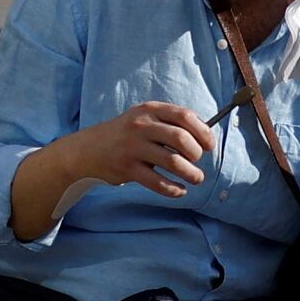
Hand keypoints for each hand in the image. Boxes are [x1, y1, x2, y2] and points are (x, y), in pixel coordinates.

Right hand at [58, 99, 217, 203]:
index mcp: (150, 109)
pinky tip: (180, 191)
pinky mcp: (127, 168)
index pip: (184, 116)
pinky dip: (173, 189)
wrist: (90, 148)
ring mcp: (133, 147)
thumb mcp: (145, 118)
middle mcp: (141, 126)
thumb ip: (170, 122)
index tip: (209, 146)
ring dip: (191, 174)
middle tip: (197, 162)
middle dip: (196, 153)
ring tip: (196, 178)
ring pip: (172, 162)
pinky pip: (157, 182)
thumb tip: (205, 135)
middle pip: (181, 138)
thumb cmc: (127, 134)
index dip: (203, 132)